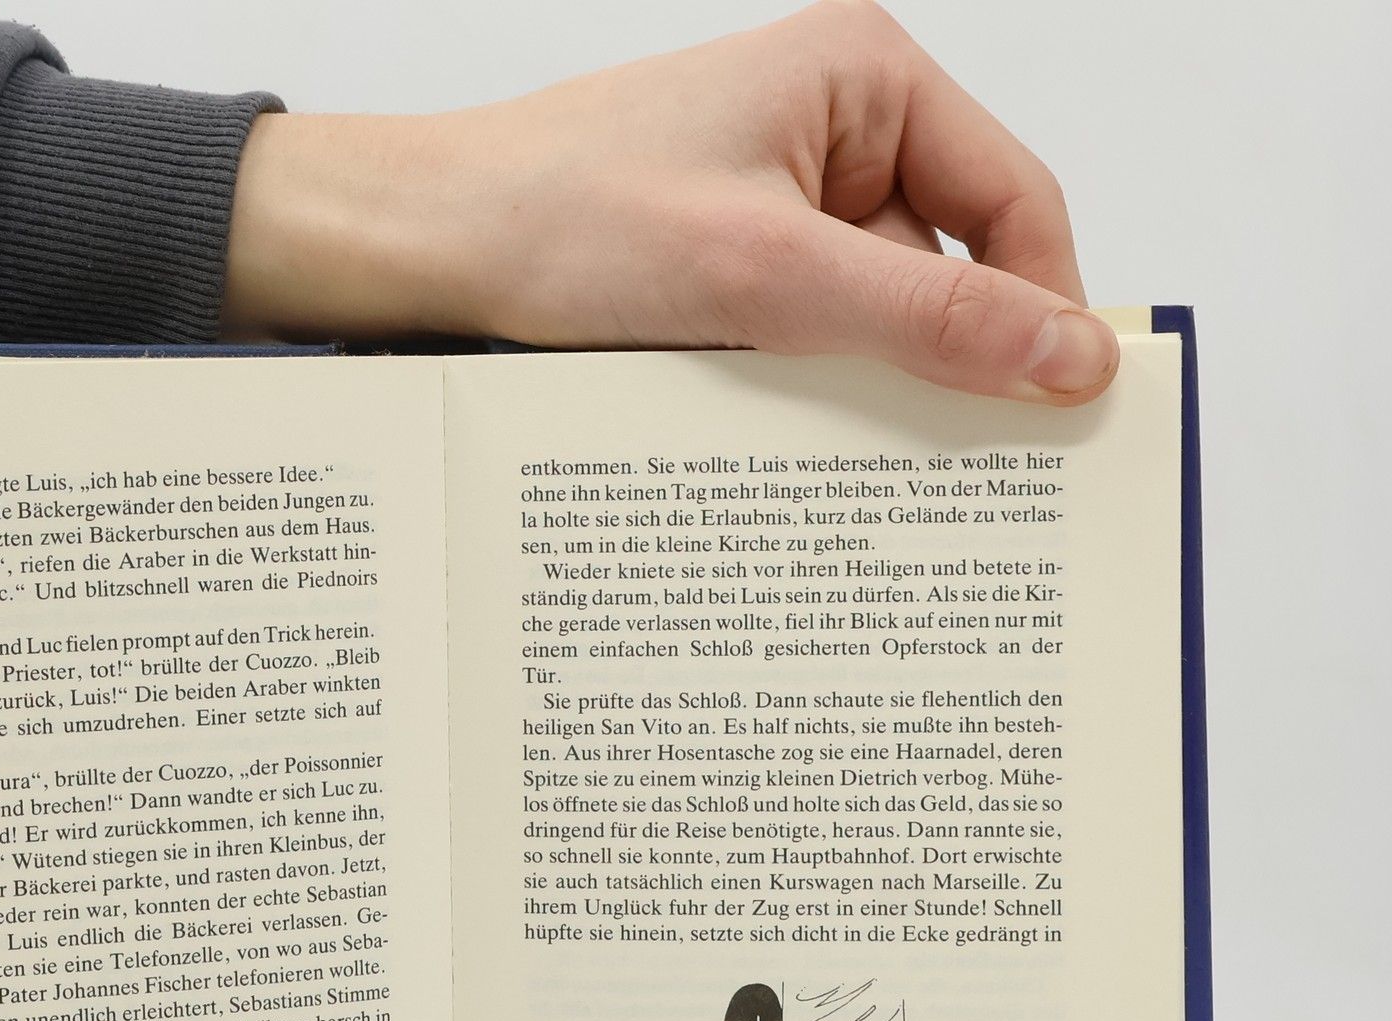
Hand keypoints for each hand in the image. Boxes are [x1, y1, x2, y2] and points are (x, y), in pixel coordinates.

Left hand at [223, 0, 1115, 403]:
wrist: (421, 252)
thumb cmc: (562, 218)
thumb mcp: (765, 275)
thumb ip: (925, 318)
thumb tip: (1070, 356)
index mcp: (864, 81)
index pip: (1015, 202)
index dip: (1043, 308)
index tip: (1059, 413)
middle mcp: (832, 132)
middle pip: (948, 270)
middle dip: (942, 364)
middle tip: (954, 469)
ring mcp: (776, 203)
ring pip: (870, 321)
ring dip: (855, 389)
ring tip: (819, 445)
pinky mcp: (728, 268)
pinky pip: (803, 341)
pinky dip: (798, 394)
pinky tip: (769, 437)